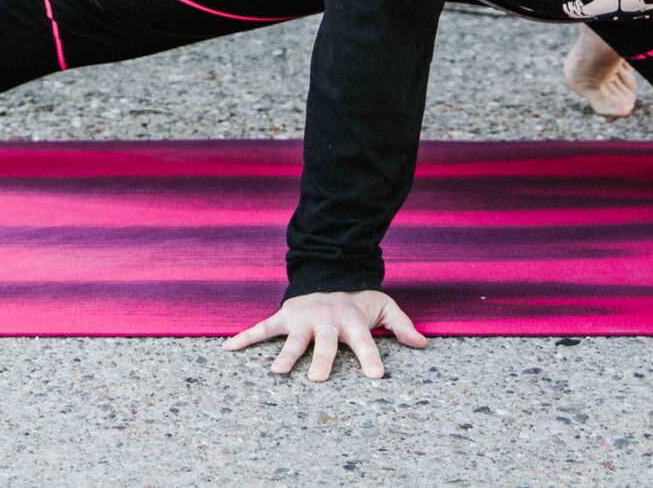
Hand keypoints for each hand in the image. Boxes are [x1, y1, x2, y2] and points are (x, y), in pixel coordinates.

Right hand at [222, 290, 428, 381]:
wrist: (329, 273)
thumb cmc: (358, 300)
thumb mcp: (384, 306)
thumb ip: (402, 324)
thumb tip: (423, 344)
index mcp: (352, 320)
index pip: (364, 341)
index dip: (370, 358)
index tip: (376, 377)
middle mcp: (326, 319)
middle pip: (325, 342)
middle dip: (321, 360)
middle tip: (319, 380)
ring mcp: (303, 318)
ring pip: (294, 338)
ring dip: (285, 355)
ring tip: (277, 373)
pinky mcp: (285, 316)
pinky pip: (263, 327)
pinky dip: (246, 337)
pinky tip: (228, 349)